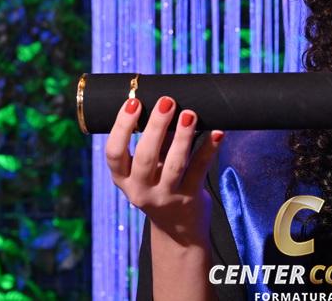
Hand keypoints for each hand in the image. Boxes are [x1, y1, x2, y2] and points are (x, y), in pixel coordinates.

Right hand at [105, 96, 224, 246]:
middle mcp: (140, 190)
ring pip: (174, 165)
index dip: (121, 127)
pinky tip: (217, 132)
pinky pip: (200, 170)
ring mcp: (166, 196)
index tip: (133, 102)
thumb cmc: (161, 185)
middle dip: (156, 127)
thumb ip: (154, 141)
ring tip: (190, 114)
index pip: (113, 154)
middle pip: (145, 157)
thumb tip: (166, 102)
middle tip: (167, 101)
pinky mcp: (190, 199)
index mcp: (123, 179)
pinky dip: (209, 149)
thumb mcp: (149, 168)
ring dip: (183, 137)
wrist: (178, 230)